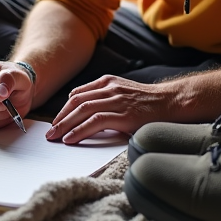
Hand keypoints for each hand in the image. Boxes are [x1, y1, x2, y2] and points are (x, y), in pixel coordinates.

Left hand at [46, 74, 174, 143]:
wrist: (171, 102)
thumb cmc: (147, 102)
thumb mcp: (122, 92)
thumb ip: (104, 97)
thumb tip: (82, 112)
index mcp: (107, 82)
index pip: (77, 94)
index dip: (64, 109)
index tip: (56, 122)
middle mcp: (109, 88)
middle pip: (76, 102)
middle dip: (60, 118)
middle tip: (49, 132)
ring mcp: (116, 100)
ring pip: (82, 110)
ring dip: (65, 125)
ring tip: (55, 137)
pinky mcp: (123, 115)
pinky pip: (95, 121)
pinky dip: (80, 130)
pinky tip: (71, 138)